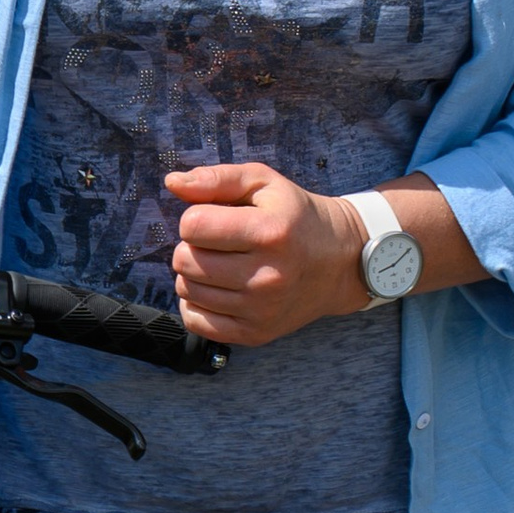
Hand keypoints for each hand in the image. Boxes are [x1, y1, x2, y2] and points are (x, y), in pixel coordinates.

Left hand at [164, 162, 366, 345]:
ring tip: (221, 264)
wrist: (341, 262)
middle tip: (217, 244)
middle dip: (192, 246)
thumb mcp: (264, 183)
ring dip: (194, 274)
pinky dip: (196, 304)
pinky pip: (196, 322)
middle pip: (185, 260)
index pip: (193, 225)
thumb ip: (217, 178)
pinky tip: (217, 289)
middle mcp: (267, 276)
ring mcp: (261, 309)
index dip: (195, 217)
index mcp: (269, 232)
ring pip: (186, 290)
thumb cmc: (295, 217)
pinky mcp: (255, 333)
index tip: (215, 219)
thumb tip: (172, 183)